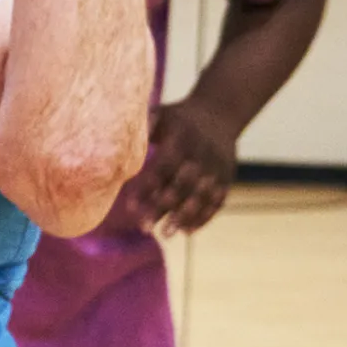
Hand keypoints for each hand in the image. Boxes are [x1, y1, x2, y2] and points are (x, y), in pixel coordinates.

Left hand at [135, 98, 242, 233]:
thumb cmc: (180, 118)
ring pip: (201, 196)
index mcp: (183, 138)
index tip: (131, 207)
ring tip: (166, 234)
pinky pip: (217, 200)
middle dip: (163, 208)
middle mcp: (203, 154)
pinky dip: (204, 217)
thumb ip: (144, 129)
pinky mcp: (228, 177)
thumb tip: (118, 145)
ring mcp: (218, 167)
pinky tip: (188, 231)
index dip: (148, 188)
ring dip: (184, 217)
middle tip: (144, 228)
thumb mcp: (162, 114)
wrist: (221, 112)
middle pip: (183, 185)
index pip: (163, 167)